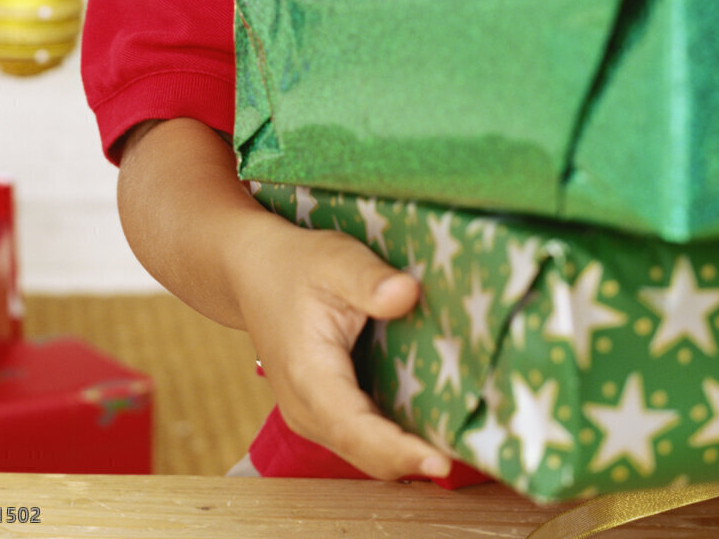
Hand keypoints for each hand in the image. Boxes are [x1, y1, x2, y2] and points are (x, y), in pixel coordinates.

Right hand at [235, 209, 450, 481]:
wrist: (253, 270)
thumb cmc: (295, 263)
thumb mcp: (333, 257)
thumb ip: (368, 278)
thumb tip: (408, 294)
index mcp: (308, 375)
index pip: (356, 429)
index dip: (398, 450)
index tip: (441, 461)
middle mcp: (306, 408)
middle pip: (366, 453)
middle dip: (412, 460)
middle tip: (466, 455)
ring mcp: (312, 416)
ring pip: (365, 452)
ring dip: (405, 454)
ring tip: (456, 446)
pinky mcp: (322, 412)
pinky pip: (361, 439)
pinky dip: (393, 441)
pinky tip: (429, 429)